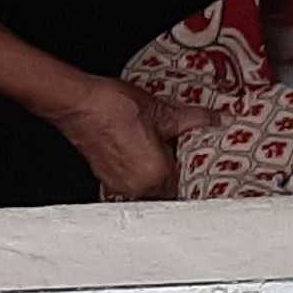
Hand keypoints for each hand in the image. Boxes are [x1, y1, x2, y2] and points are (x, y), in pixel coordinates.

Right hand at [43, 77, 215, 201]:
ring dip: (155, 172)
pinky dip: (138, 171)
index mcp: (155, 175)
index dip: (191, 168)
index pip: (185, 184)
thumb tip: (214, 120)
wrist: (78, 103)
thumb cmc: (112, 106)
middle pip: (167, 189)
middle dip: (174, 170)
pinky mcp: (106, 179)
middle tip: (178, 149)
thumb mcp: (160, 110)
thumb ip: (193, 119)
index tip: (196, 158)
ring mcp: (119, 186)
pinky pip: (132, 182)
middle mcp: (137, 188)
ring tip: (157, 148)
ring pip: (149, 187)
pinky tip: (138, 149)